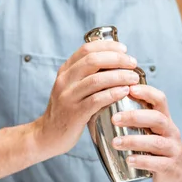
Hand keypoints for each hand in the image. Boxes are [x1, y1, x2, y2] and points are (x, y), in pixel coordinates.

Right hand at [36, 41, 139, 156]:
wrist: (48, 135)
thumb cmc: (66, 111)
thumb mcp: (71, 88)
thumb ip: (86, 75)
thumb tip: (115, 62)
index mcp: (65, 71)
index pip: (86, 49)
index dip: (108, 46)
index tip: (124, 49)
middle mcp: (65, 81)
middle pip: (93, 61)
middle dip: (117, 59)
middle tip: (133, 64)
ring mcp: (68, 97)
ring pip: (96, 80)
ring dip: (119, 76)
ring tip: (133, 78)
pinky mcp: (74, 114)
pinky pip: (96, 100)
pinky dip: (113, 94)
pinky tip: (124, 92)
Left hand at [110, 85, 181, 181]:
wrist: (179, 174)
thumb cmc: (158, 150)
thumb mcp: (152, 132)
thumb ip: (136, 120)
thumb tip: (105, 106)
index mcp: (165, 120)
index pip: (160, 100)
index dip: (146, 92)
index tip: (129, 88)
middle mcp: (171, 132)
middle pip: (158, 119)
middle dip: (135, 117)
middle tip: (114, 119)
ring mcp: (173, 150)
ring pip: (156, 142)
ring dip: (134, 141)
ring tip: (115, 142)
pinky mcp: (171, 167)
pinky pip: (158, 163)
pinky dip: (142, 161)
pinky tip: (129, 160)